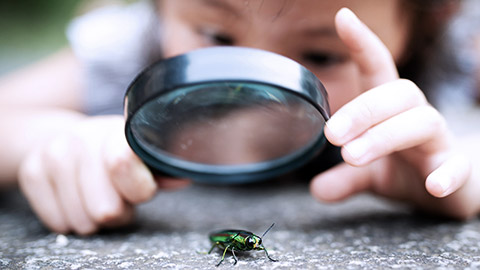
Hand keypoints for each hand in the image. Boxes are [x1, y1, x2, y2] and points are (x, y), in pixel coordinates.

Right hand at [18, 115, 189, 233]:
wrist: (62, 136)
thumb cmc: (110, 152)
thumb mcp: (140, 156)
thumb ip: (161, 170)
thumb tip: (181, 177)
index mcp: (117, 131)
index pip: (122, 163)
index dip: (137, 189)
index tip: (142, 190)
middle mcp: (82, 137)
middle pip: (105, 209)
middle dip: (117, 210)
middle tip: (116, 194)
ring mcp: (53, 153)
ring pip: (83, 221)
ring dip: (93, 216)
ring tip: (96, 194)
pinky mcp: (31, 172)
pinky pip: (59, 223)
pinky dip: (71, 218)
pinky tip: (75, 196)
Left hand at [310, 8, 477, 218]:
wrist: (455, 191)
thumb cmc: (411, 170)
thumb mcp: (372, 176)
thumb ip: (345, 180)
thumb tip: (316, 190)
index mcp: (391, 112)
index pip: (379, 70)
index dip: (363, 44)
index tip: (342, 17)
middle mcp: (416, 118)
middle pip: (398, 94)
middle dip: (362, 110)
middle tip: (331, 135)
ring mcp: (440, 142)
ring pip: (422, 122)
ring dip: (384, 136)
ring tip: (351, 157)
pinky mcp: (458, 169)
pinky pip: (458, 165)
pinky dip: (447, 173)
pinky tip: (431, 186)